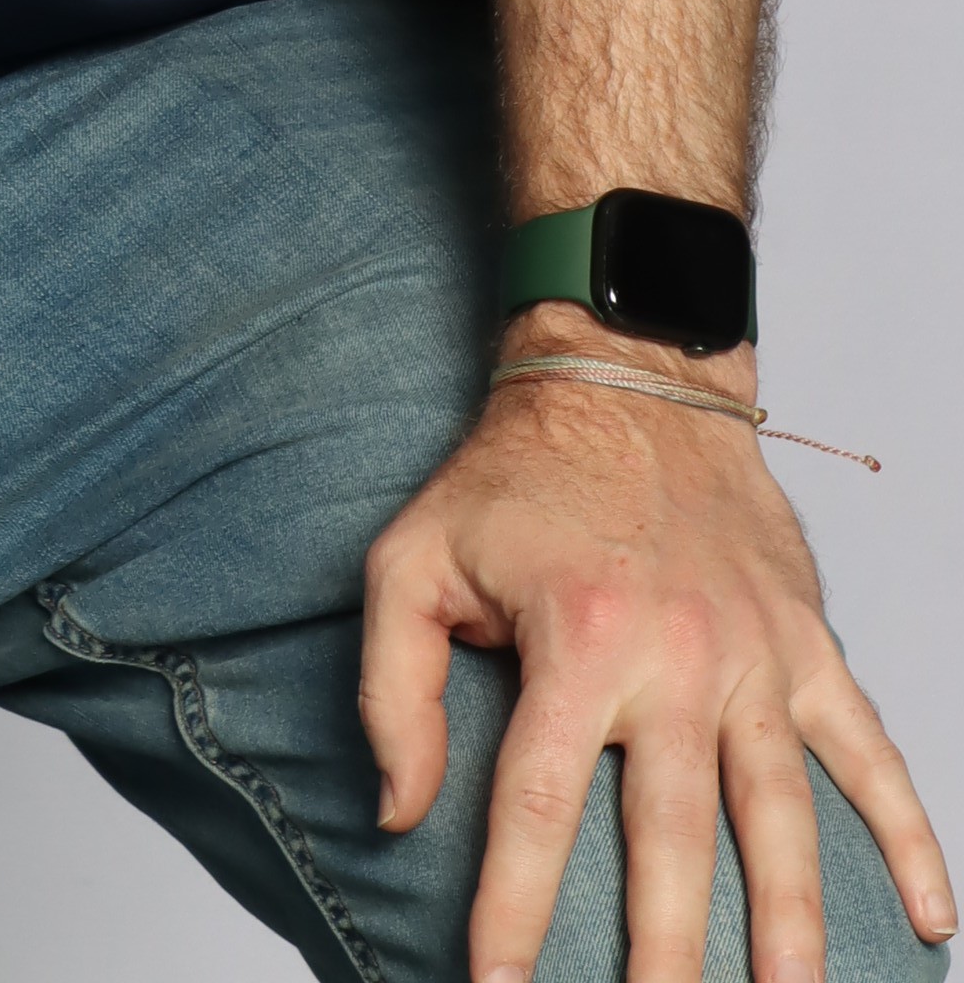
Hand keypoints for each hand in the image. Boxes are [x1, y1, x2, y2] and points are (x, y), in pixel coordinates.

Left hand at [361, 331, 952, 982]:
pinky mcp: (807, 646)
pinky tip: (931, 919)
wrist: (628, 376)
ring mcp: (754, 657)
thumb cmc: (512, 477)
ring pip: (782, 818)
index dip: (512, 908)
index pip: (536, 805)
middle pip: (673, 840)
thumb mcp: (410, 556)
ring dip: (792, 928)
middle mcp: (675, 658)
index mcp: (574, 640)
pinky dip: (912, 836)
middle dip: (665, 956)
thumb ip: (391, 687)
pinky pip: (871, 751)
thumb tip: (398, 813)